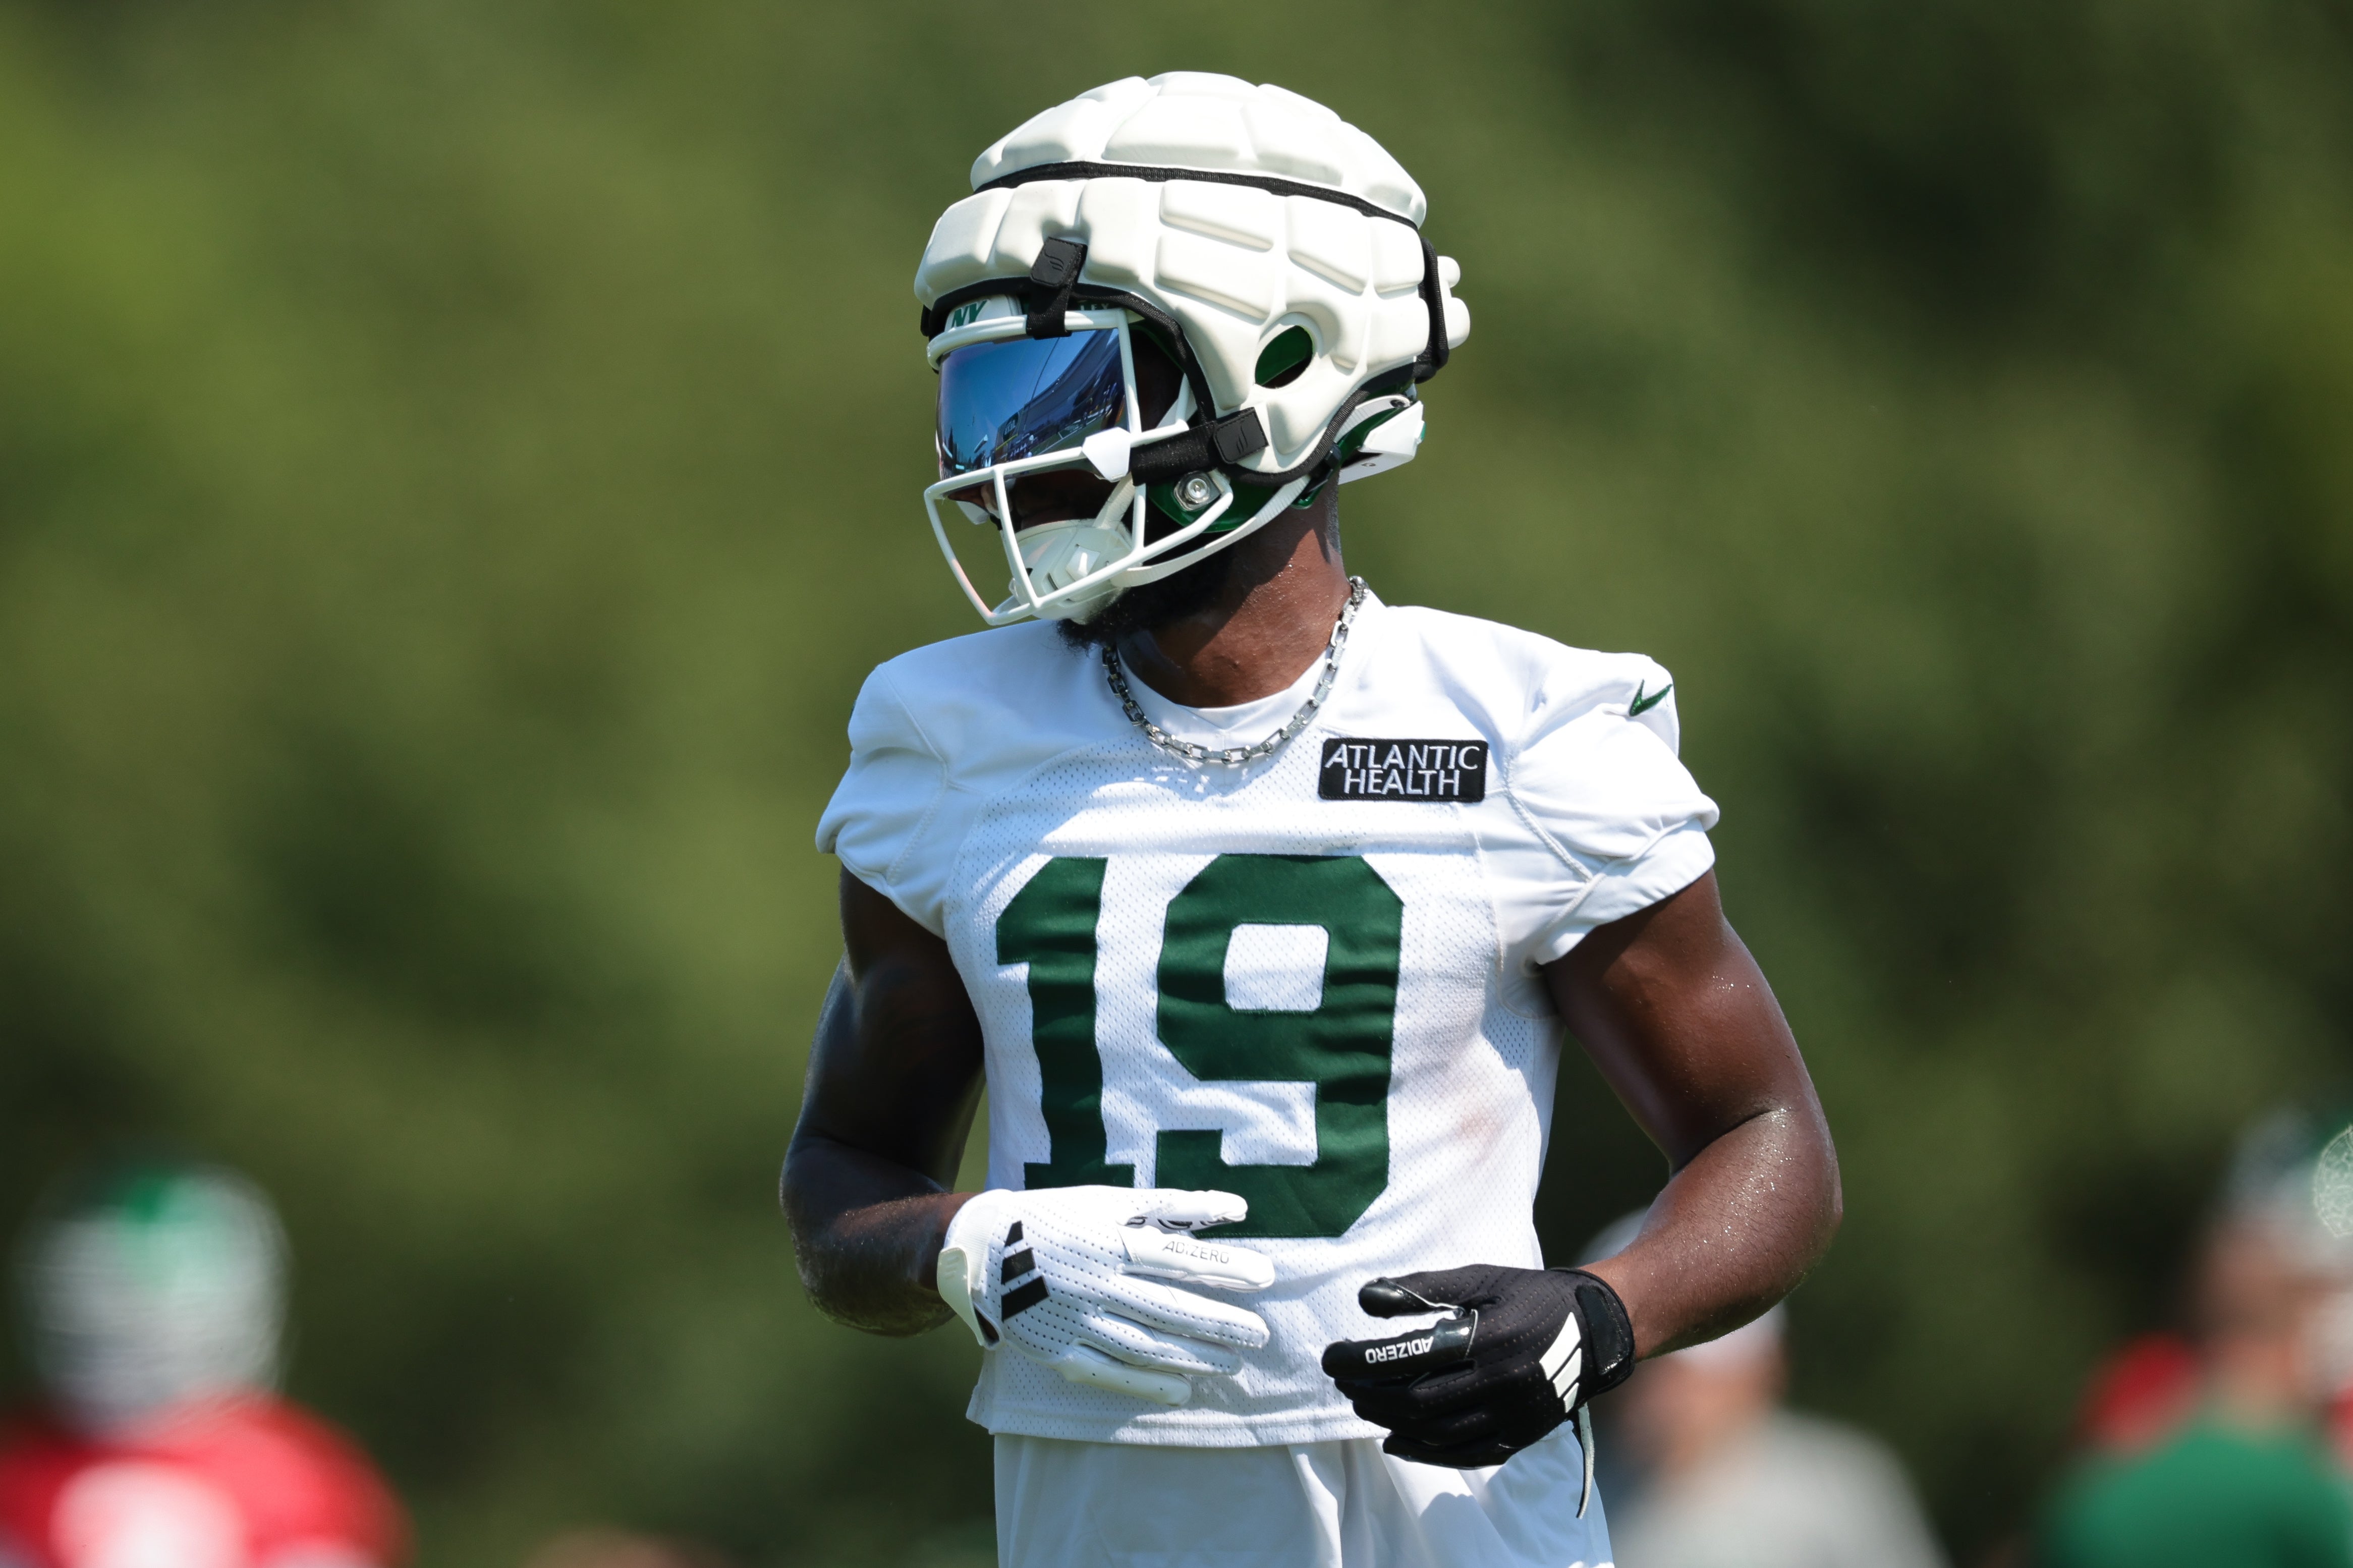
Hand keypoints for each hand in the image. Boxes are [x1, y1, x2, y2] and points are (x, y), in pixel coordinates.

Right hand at [936, 1186, 1275, 1405]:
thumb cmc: (1057, 1217)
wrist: (982, 1249)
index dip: (1223, 1266)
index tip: (1266, 1276)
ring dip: (1192, 1356)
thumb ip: (1171, 1206)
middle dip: (1219, 1322)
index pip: (1177, 1256)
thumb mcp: (1107, 1200)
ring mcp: (1075, 1320)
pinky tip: (1182, 1391)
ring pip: (1143, 1345)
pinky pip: (1108, 1374)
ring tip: (1232, 1363)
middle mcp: (1094, 1283)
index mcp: (1107, 1239)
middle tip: (1260, 1334)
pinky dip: (1147, 1385)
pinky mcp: (1057, 1351)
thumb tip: (1235, 1208)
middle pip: (1167, 1308)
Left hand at [1321, 1265, 1633, 1469]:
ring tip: (1363, 1402)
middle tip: (1343, 1380)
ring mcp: (1513, 1415)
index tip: (1332, 1356)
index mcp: (1490, 1337)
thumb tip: (1365, 1298)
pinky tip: (1396, 1439)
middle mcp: (1502, 1382)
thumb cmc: (1530, 1296)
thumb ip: (1425, 1288)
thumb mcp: (1482, 1279)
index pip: (1412, 1357)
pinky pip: (1465, 1454)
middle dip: (1370, 1393)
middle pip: (1419, 1401)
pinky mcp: (1520, 1437)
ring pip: (1437, 1432)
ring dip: (1390, 1421)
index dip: (1364, 1360)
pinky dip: (1425, 1451)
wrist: (1596, 1330)